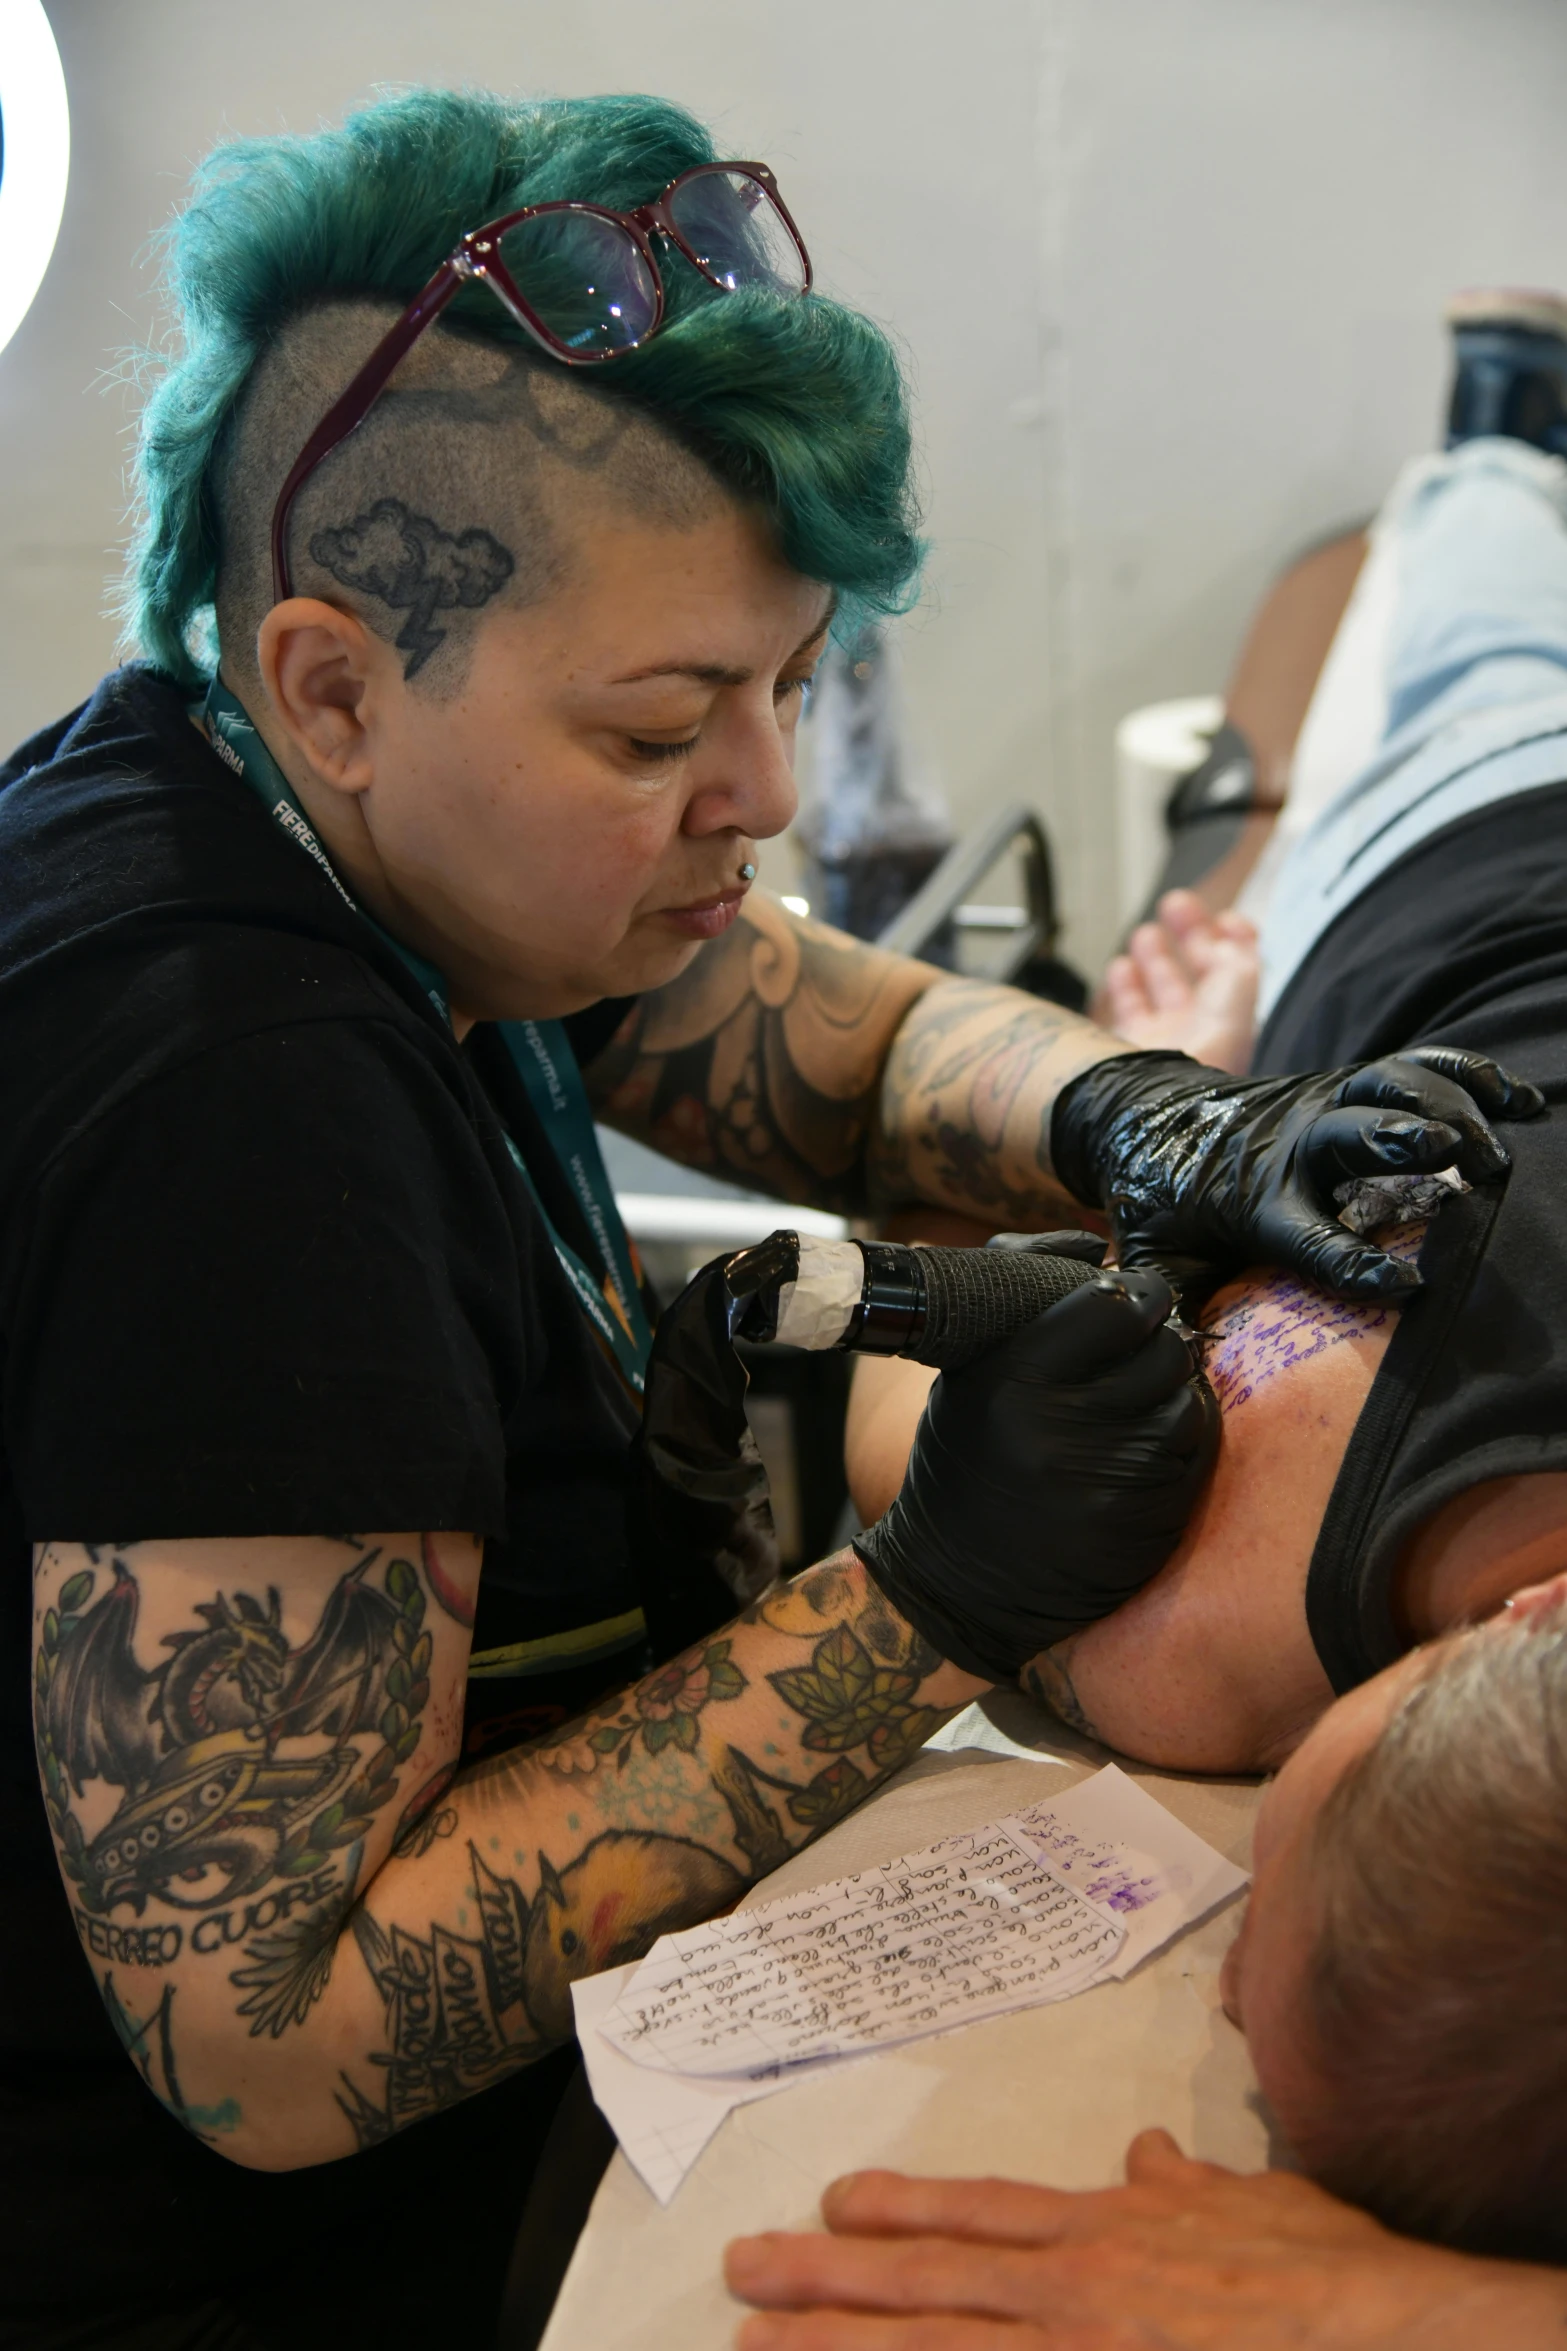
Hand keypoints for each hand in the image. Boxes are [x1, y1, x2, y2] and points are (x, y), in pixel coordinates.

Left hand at [725, 2130, 1566, 2348]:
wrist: (1377, 2336)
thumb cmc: (1329, 2278)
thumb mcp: (1258, 2204)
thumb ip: (1190, 2185)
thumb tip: (1152, 2156)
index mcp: (1105, 2235)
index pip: (977, 2217)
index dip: (899, 2211)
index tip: (834, 2204)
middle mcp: (1069, 2295)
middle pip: (922, 2286)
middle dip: (822, 2283)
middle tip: (740, 2273)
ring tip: (756, 2346)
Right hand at [852, 1262, 1216, 1681]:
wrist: (959, 1580)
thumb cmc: (968, 1456)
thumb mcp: (974, 1368)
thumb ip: (1027, 1288)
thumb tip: (1102, 1242)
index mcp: (1015, 1376)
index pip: (1114, 1305)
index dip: (1138, 1294)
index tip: (1137, 1301)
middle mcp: (1062, 1427)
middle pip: (1163, 1352)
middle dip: (1163, 1345)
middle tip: (1145, 1354)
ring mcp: (1109, 1480)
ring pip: (1191, 1404)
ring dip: (1177, 1397)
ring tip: (1140, 1407)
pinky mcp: (1145, 1524)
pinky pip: (1196, 1460)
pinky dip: (1181, 1447)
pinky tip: (1145, 1451)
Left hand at [1052, 1043, 1543, 1300]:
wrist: (1147, 1115)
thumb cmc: (1161, 1203)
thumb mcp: (1152, 1259)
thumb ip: (1166, 1308)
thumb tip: (1167, 1370)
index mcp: (1252, 1202)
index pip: (1306, 1237)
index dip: (1354, 1263)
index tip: (1409, 1287)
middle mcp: (1293, 1143)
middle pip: (1353, 1133)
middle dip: (1407, 1139)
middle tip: (1469, 1159)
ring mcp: (1324, 1103)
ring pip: (1393, 1084)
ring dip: (1451, 1105)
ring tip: (1501, 1151)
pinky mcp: (1348, 1083)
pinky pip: (1418, 1064)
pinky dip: (1472, 1073)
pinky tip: (1524, 1102)